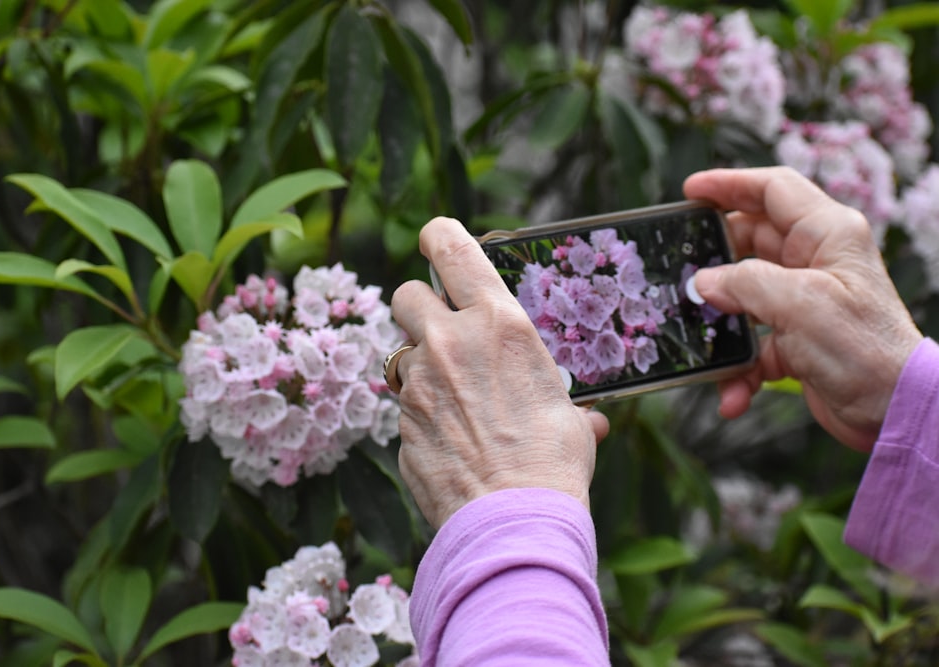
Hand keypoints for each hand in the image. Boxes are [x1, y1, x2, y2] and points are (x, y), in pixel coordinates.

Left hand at [389, 217, 609, 527]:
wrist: (516, 520)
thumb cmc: (554, 463)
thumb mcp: (570, 417)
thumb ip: (564, 404)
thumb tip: (589, 422)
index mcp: (498, 324)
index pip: (451, 248)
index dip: (438, 236)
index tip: (434, 239)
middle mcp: (449, 343)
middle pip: (405, 295)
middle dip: (419, 308)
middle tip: (441, 330)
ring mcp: (418, 384)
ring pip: (401, 353)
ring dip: (421, 366)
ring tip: (453, 397)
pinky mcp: (401, 423)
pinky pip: (404, 405)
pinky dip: (422, 414)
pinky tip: (450, 439)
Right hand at [683, 166, 922, 451]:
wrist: (893, 411)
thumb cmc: (864, 349)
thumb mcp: (799, 304)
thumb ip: (744, 283)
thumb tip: (703, 283)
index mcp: (828, 234)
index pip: (773, 190)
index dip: (730, 184)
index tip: (690, 192)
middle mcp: (816, 261)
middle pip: (749, 242)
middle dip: (714, 262)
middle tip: (681, 272)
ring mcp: (804, 301)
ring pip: (743, 296)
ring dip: (722, 325)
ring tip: (701, 339)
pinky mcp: (796, 340)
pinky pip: (752, 344)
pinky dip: (739, 368)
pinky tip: (733, 392)